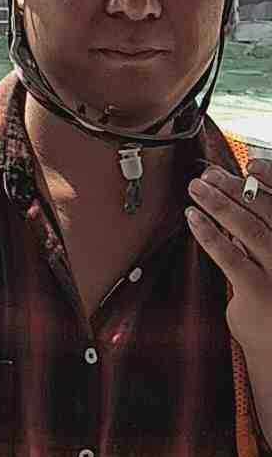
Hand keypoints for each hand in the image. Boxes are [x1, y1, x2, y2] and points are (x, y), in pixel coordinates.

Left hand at [187, 158, 271, 357]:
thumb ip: (259, 235)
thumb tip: (232, 200)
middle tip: (208, 174)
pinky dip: (209, 233)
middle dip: (234, 187)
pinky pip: (231, 257)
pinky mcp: (258, 292)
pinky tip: (193, 219)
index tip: (250, 164)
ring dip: (218, 204)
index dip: (271, 180)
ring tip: (196, 189)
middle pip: (265, 210)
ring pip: (248, 228)